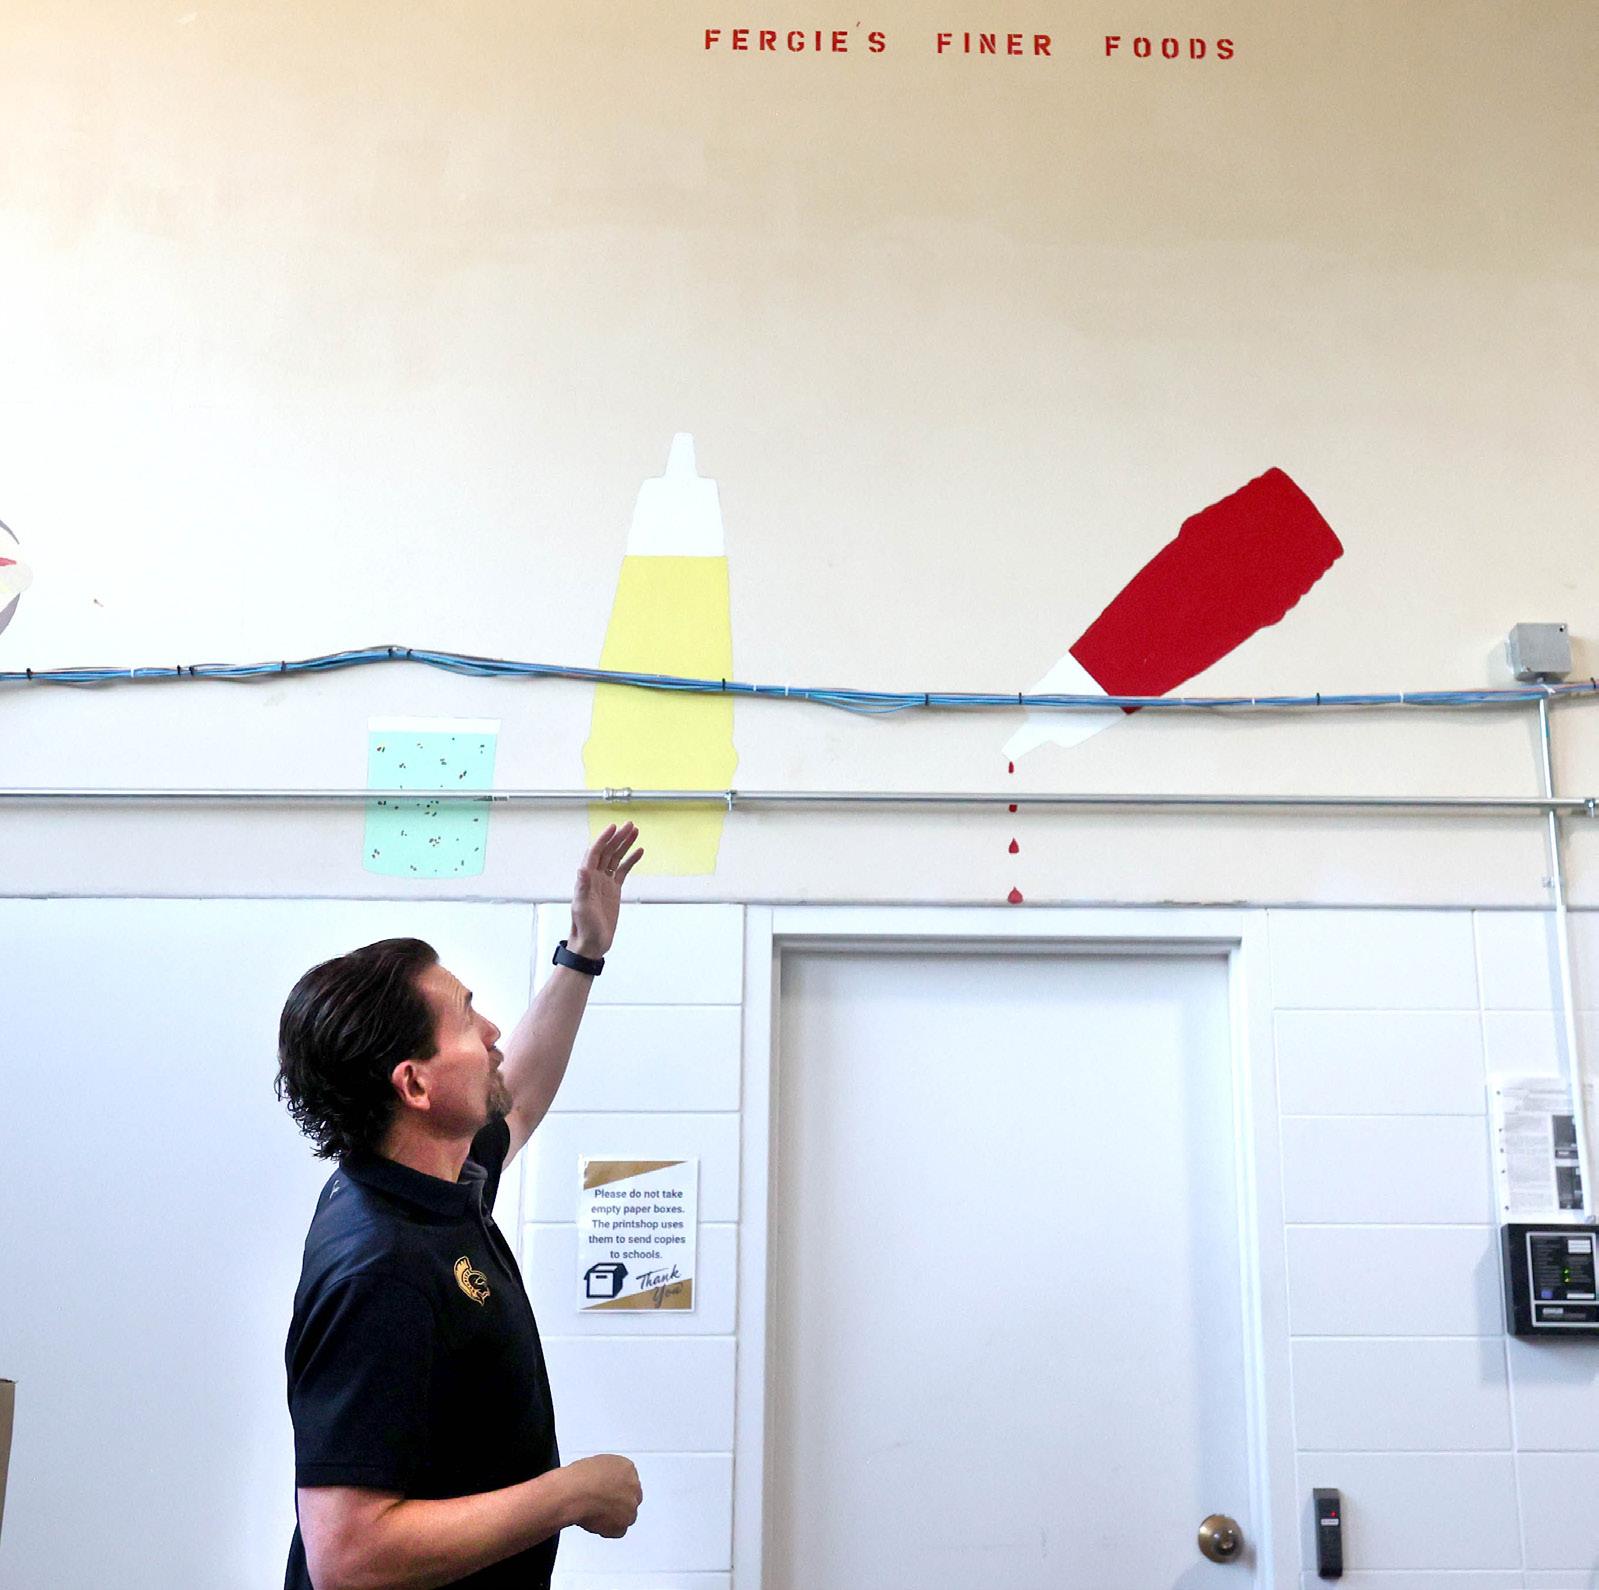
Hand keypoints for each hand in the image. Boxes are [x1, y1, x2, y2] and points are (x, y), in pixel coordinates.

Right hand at [565, 1453, 642, 1537]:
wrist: (575, 1493)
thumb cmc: (579, 1478)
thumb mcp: (597, 1464)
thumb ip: (608, 1473)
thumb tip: (605, 1481)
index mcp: (628, 1468)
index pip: (629, 1481)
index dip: (617, 1489)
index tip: (609, 1493)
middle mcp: (634, 1487)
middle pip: (630, 1499)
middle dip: (619, 1503)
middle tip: (602, 1505)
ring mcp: (630, 1507)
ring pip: (626, 1516)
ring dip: (615, 1517)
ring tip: (595, 1513)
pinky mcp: (623, 1526)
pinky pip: (618, 1531)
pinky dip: (608, 1529)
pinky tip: (595, 1521)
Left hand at [568, 823, 642, 959]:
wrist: (591, 943)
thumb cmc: (584, 928)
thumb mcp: (582, 908)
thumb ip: (582, 888)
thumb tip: (581, 869)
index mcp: (586, 879)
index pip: (595, 853)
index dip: (604, 840)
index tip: (614, 828)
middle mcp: (595, 878)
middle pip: (607, 851)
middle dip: (618, 838)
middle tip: (630, 825)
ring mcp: (605, 883)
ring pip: (616, 858)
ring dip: (624, 845)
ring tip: (635, 832)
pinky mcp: (614, 890)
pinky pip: (623, 871)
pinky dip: (630, 861)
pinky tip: (639, 852)